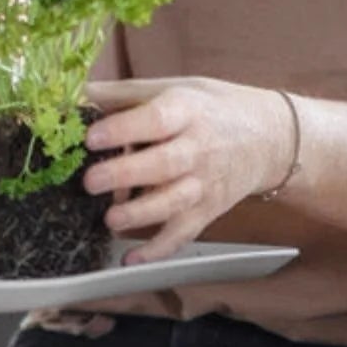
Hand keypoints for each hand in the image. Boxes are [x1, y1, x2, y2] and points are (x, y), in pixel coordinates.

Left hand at [82, 77, 298, 262]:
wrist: (270, 137)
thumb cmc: (213, 109)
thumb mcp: (175, 88)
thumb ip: (125, 94)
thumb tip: (76, 92)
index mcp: (188, 111)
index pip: (156, 120)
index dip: (124, 129)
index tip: (92, 137)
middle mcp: (199, 148)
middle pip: (163, 164)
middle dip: (125, 175)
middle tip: (91, 182)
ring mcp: (204, 183)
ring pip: (173, 203)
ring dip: (140, 214)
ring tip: (111, 219)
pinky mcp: (207, 210)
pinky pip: (183, 234)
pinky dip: (158, 249)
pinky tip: (132, 258)